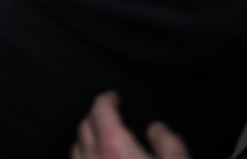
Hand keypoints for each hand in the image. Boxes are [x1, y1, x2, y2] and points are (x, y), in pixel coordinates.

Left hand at [72, 92, 190, 158]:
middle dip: (95, 116)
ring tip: (102, 140)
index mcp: (114, 147)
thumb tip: (159, 130)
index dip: (105, 99)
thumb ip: (170, 144)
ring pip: (77, 150)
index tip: (112, 96)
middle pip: (85, 127)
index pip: (100, 110)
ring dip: (86, 140)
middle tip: (110, 115)